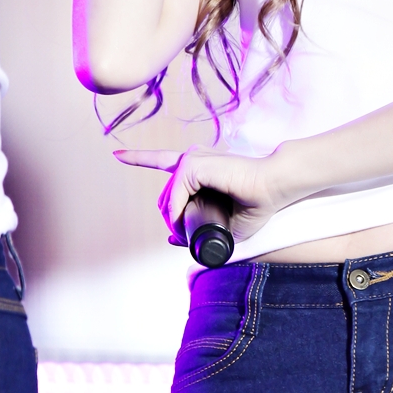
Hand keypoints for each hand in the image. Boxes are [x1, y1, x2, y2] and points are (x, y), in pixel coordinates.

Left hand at [114, 145, 301, 245]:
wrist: (274, 188)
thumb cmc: (257, 204)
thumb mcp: (223, 224)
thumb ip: (198, 228)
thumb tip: (172, 238)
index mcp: (199, 166)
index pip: (162, 160)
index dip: (138, 157)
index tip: (118, 154)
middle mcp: (192, 158)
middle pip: (166, 196)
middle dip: (171, 221)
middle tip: (186, 236)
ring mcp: (191, 158)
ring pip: (167, 199)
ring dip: (174, 222)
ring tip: (189, 234)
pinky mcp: (193, 163)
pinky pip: (174, 197)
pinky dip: (176, 215)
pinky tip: (185, 223)